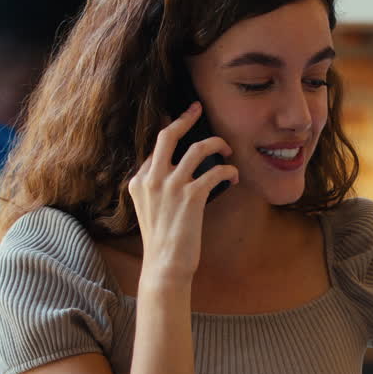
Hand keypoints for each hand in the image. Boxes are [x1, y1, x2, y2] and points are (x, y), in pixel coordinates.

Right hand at [127, 102, 238, 281]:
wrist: (164, 265)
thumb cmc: (162, 241)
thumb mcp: (149, 209)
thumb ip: (155, 188)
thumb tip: (174, 170)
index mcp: (138, 181)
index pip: (156, 148)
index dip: (173, 132)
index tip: (184, 121)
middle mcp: (152, 179)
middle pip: (169, 135)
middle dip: (186, 117)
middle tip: (199, 108)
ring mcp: (171, 186)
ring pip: (197, 149)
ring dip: (217, 144)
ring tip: (228, 149)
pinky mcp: (191, 196)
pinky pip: (215, 172)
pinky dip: (229, 171)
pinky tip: (234, 176)